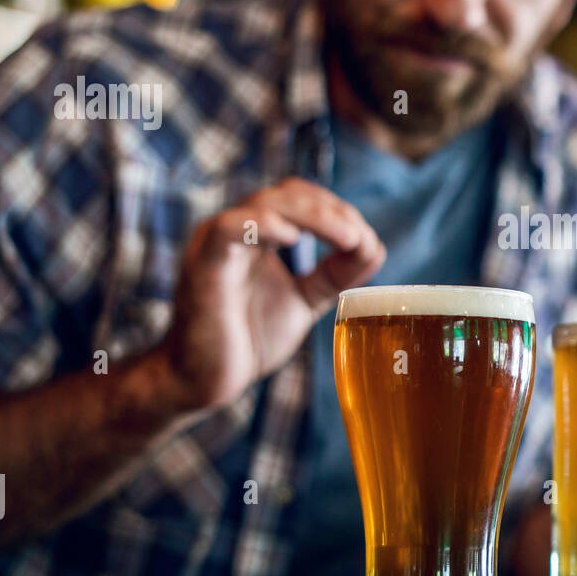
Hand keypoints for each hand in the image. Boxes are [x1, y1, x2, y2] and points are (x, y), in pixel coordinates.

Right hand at [158, 177, 385, 410]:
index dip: (335, 210)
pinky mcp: (203, 265)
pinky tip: (292, 238)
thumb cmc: (247, 338)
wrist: (202, 381)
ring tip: (346, 237)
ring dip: (312, 215)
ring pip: (265, 203)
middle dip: (331, 211)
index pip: (300, 198)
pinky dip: (263, 225)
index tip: (365, 240)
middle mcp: (235, 229)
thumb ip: (333, 275)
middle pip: (287, 194)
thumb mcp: (304, 300)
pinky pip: (229, 229)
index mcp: (256, 233)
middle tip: (359, 237)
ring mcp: (216, 243)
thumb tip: (374, 248)